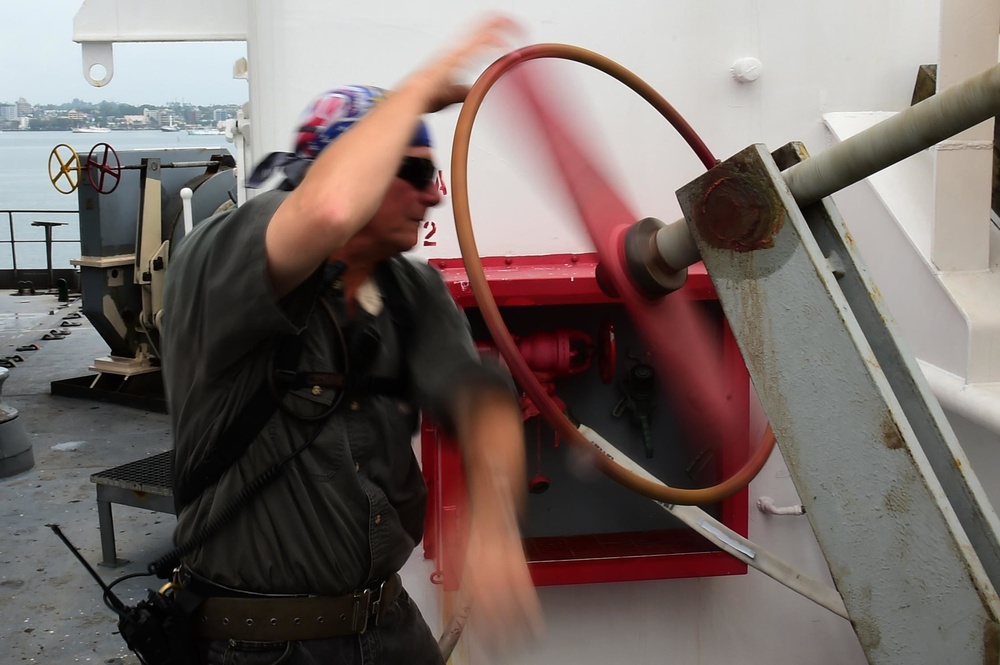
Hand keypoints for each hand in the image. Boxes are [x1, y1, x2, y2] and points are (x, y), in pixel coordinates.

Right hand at [413, 15, 523, 112]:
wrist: (416, 94)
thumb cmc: (428, 94)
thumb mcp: (450, 94)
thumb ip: (462, 92)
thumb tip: (471, 95)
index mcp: (456, 55)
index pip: (478, 36)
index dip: (493, 30)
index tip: (508, 31)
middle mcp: (458, 49)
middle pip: (482, 28)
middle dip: (500, 23)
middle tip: (516, 23)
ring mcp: (458, 51)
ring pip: (483, 31)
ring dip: (500, 27)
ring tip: (516, 26)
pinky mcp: (458, 56)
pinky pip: (478, 44)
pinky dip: (493, 42)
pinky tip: (504, 44)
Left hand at [459, 496, 543, 653]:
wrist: (492, 508)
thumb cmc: (473, 533)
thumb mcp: (453, 560)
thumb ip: (450, 588)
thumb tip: (446, 613)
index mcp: (467, 577)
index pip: (469, 615)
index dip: (472, 636)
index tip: (474, 649)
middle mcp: (487, 578)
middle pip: (491, 619)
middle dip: (494, 641)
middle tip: (495, 654)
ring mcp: (506, 574)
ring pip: (511, 613)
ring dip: (513, 635)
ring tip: (514, 650)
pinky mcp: (522, 569)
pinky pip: (528, 598)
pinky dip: (532, 616)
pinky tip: (535, 630)